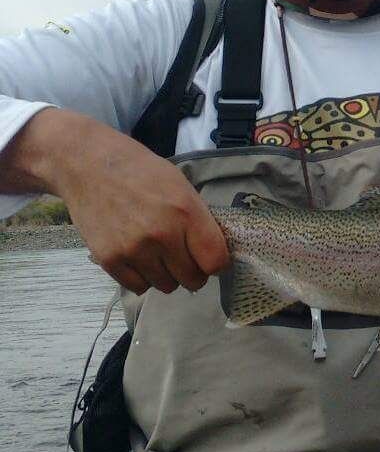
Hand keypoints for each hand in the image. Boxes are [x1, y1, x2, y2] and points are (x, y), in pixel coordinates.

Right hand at [12, 109, 229, 294]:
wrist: (90, 165)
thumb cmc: (142, 172)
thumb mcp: (181, 186)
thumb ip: (198, 220)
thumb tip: (214, 252)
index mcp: (186, 212)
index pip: (215, 261)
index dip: (217, 263)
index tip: (210, 258)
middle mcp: (162, 234)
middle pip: (192, 279)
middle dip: (194, 272)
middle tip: (184, 257)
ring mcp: (134, 249)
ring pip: (166, 286)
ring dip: (167, 275)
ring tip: (159, 253)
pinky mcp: (109, 259)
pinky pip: (138, 286)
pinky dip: (143, 277)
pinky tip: (140, 258)